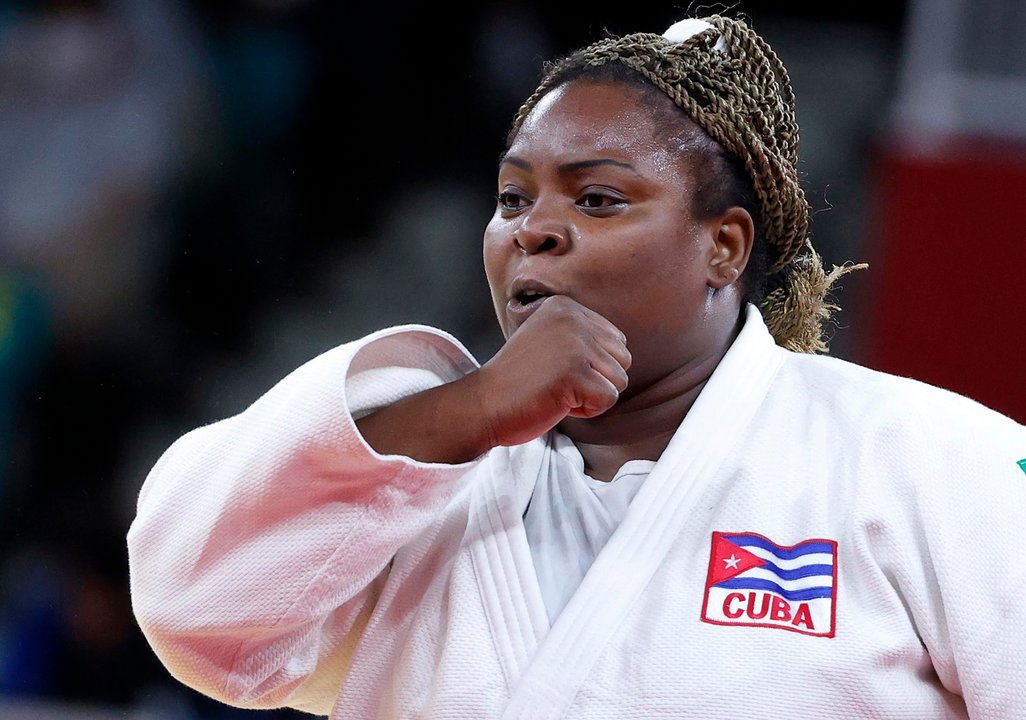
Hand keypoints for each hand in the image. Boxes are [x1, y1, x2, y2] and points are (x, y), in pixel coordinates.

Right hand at [476, 295, 630, 446]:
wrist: (484, 403)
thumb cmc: (518, 380)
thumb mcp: (550, 341)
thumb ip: (582, 336)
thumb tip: (622, 346)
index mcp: (566, 306)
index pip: (615, 341)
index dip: (591, 366)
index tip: (556, 368)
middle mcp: (572, 318)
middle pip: (622, 360)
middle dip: (596, 380)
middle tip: (557, 382)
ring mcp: (574, 344)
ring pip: (618, 381)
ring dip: (591, 396)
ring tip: (557, 390)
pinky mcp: (575, 372)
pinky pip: (608, 399)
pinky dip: (587, 410)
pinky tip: (558, 401)